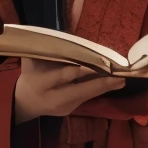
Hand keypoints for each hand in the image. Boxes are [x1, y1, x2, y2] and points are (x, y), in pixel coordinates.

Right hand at [11, 57, 126, 125]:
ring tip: (122, 80)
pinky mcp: (70, 110)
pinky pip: (86, 98)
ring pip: (86, 96)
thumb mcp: (30, 62)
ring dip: (105, 88)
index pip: (61, 76)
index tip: (94, 64)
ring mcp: (63, 107)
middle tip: (118, 77)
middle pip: (79, 91)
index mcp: (39, 83)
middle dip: (100, 84)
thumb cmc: (30, 75)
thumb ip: (43, 52)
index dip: (78, 71)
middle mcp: (52, 98)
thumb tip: (60, 37)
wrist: (25, 102)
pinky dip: (99, 89)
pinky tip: (113, 83)